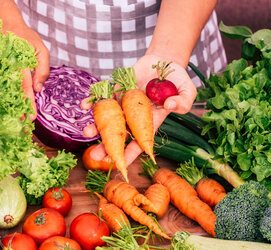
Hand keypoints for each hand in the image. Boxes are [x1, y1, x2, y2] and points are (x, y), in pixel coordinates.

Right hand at [11, 25, 49, 118]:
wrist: (4, 23)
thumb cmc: (24, 37)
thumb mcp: (41, 49)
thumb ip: (42, 68)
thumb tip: (38, 89)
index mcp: (20, 64)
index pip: (25, 88)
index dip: (28, 103)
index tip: (31, 118)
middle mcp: (7, 69)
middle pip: (12, 94)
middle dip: (18, 111)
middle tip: (22, 127)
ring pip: (4, 93)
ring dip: (8, 108)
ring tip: (13, 122)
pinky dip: (1, 99)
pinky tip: (4, 109)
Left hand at [82, 54, 196, 164]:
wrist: (165, 62)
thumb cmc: (178, 81)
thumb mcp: (187, 92)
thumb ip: (183, 102)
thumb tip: (170, 105)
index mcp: (151, 121)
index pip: (139, 142)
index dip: (129, 154)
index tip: (120, 165)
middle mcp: (134, 115)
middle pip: (118, 134)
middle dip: (106, 145)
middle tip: (95, 156)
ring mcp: (124, 103)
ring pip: (107, 118)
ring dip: (95, 125)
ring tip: (86, 132)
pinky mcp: (116, 89)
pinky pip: (102, 96)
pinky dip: (92, 101)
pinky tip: (83, 105)